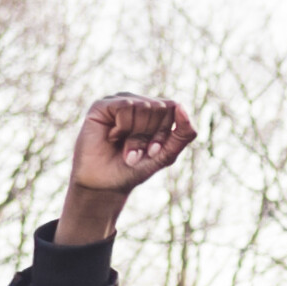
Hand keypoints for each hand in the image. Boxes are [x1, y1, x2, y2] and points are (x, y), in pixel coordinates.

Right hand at [56, 94, 196, 242]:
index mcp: (156, 111)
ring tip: (124, 148)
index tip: (152, 151)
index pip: (173, 107)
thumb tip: (181, 106)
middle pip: (159, 107)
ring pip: (143, 107)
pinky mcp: (103, 105)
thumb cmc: (135, 168)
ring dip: (136, 136)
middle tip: (136, 152)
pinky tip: (112, 137)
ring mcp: (120, 101)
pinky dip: (123, 128)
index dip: (164, 133)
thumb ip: (183, 134)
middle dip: (150, 135)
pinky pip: (125, 106)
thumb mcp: (166, 154)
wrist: (106, 184)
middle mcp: (139, 102)